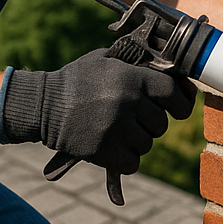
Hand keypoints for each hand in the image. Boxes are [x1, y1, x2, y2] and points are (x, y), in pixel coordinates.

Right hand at [0, 49, 196, 173]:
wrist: (43, 104)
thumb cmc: (76, 80)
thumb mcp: (105, 60)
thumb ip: (134, 65)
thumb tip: (167, 69)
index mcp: (132, 78)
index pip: (172, 92)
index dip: (180, 102)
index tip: (177, 108)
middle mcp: (128, 102)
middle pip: (160, 124)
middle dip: (150, 124)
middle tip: (133, 120)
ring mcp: (117, 128)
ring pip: (147, 144)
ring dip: (136, 142)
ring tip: (118, 132)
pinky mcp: (104, 150)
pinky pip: (132, 163)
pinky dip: (126, 160)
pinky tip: (114, 149)